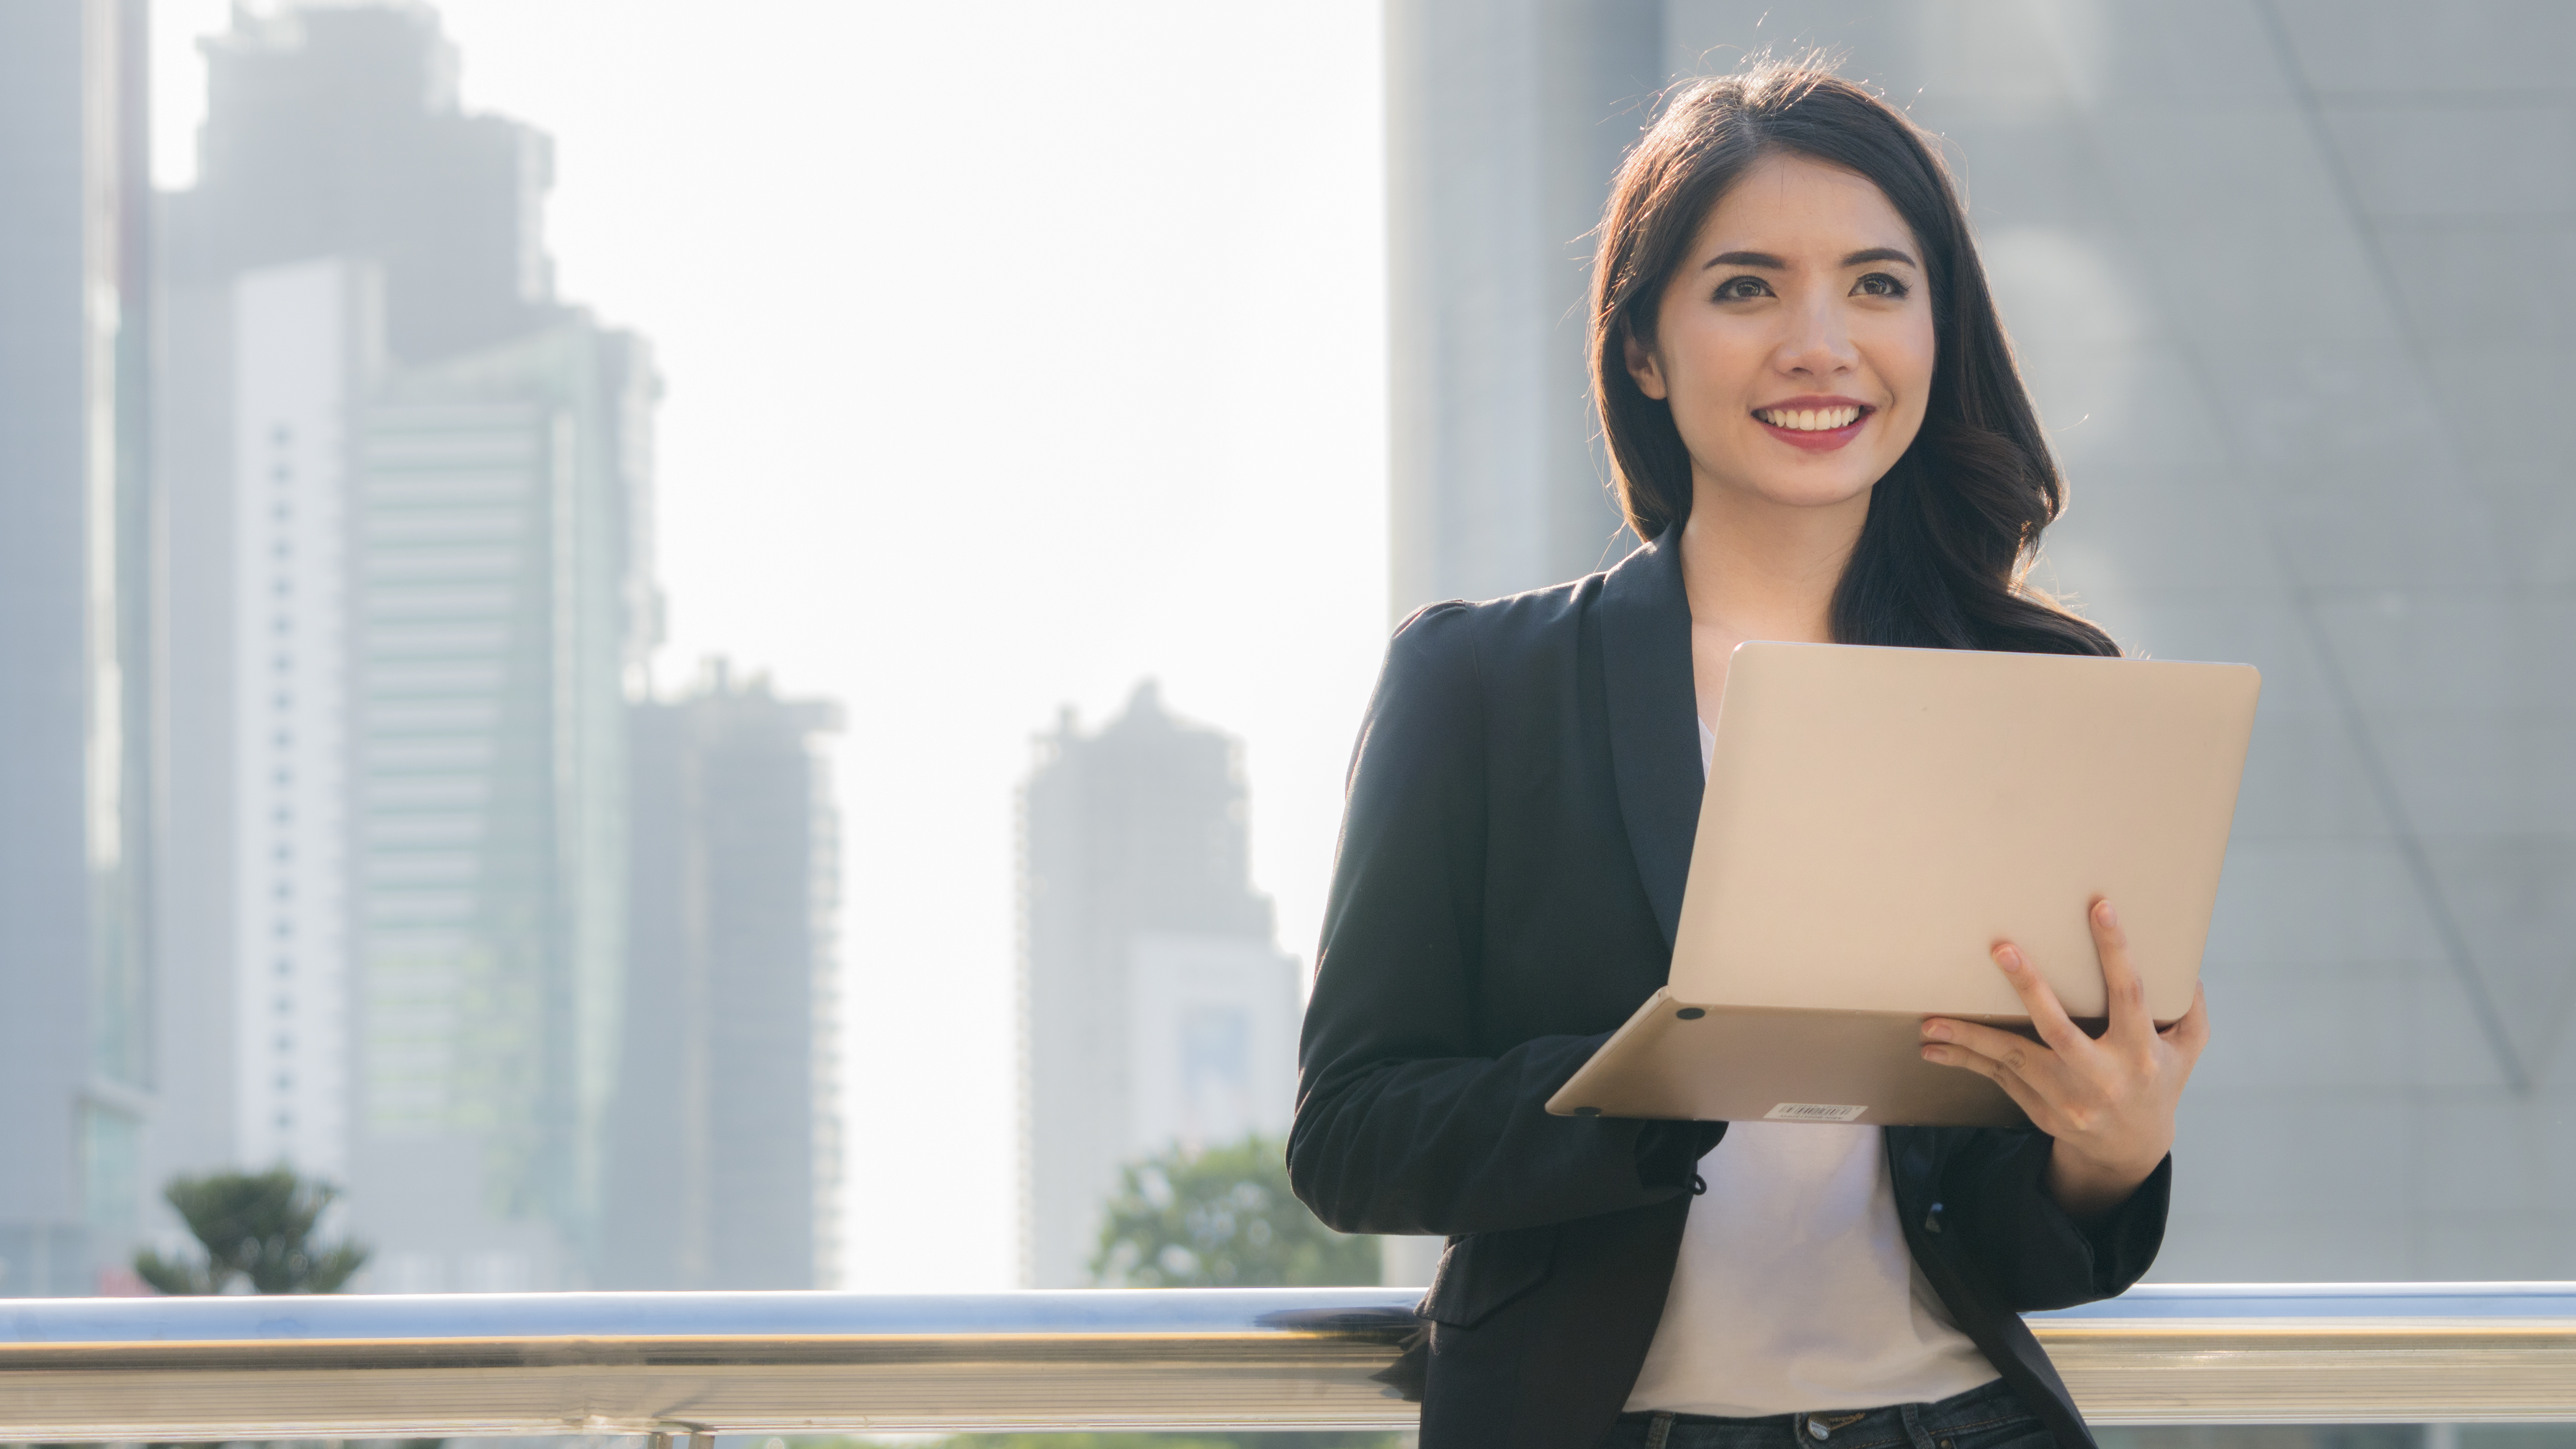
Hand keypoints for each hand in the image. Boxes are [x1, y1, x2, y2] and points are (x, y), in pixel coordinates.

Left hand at [1918, 899, 2210, 1221]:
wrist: (2129, 1151)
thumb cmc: (2157, 1086)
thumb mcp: (2186, 1052)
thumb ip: (2190, 1012)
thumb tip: (2188, 967)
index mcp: (2139, 1053)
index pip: (2129, 994)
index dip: (2115, 951)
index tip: (2100, 908)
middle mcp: (2101, 1076)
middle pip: (2060, 1029)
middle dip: (2030, 988)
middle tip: (2002, 950)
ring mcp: (2066, 1096)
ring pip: (2013, 1059)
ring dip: (1970, 1037)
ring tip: (1930, 1022)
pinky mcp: (2039, 1108)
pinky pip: (1997, 1077)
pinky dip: (1965, 1060)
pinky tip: (1934, 1046)